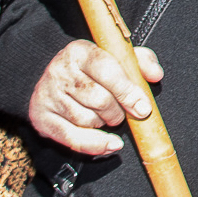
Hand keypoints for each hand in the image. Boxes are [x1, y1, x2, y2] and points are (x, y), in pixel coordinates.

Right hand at [28, 40, 162, 156]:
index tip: (143, 107)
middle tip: (122, 111)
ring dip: (104, 122)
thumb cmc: (93, 68)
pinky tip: (111, 144)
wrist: (53, 77)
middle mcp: (59, 71)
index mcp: (80, 51)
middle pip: (99, 99)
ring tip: (104, 114)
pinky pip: (73, 139)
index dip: (127, 91)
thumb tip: (156, 75)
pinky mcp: (41, 118)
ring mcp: (47, 95)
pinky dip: (96, 145)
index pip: (106, 70)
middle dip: (118, 110)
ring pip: (88, 120)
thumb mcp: (116, 57)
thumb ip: (141, 62)